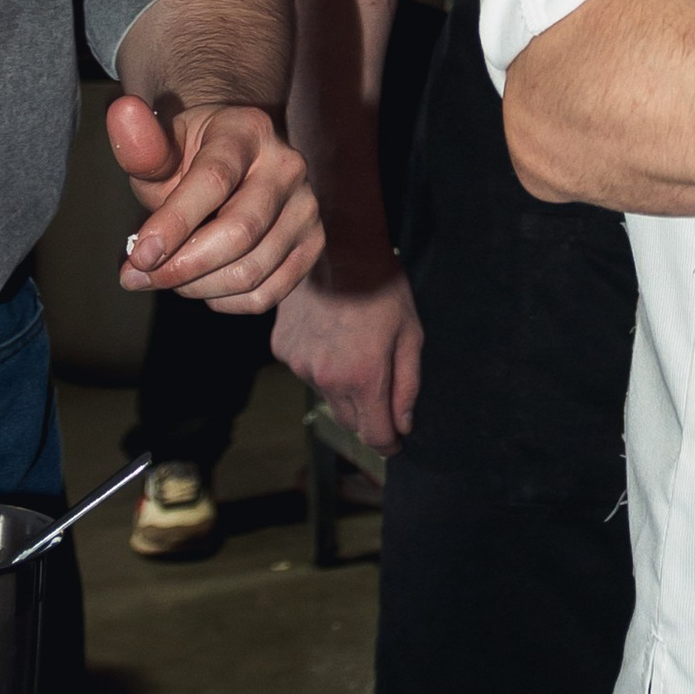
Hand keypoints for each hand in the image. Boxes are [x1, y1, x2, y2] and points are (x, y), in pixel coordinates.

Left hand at [109, 93, 321, 311]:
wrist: (237, 160)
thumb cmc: (189, 158)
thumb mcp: (162, 147)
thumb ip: (141, 145)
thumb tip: (121, 110)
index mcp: (248, 131)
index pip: (214, 181)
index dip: (173, 224)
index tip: (136, 257)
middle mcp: (288, 166)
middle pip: (240, 232)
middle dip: (181, 267)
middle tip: (138, 276)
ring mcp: (307, 206)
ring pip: (251, 271)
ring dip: (196, 287)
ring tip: (168, 274)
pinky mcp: (312, 242)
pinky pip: (267, 294)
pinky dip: (226, 301)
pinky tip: (204, 283)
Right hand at [272, 269, 422, 452]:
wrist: (336, 249)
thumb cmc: (382, 288)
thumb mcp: (411, 334)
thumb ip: (408, 385)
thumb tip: (404, 425)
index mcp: (363, 378)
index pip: (374, 435)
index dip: (389, 444)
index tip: (397, 442)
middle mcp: (327, 379)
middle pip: (349, 421)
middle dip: (368, 416)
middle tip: (382, 389)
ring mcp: (300, 366)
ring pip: (327, 395)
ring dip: (343, 387)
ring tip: (356, 348)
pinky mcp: (282, 351)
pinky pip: (306, 371)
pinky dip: (321, 364)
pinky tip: (332, 335)